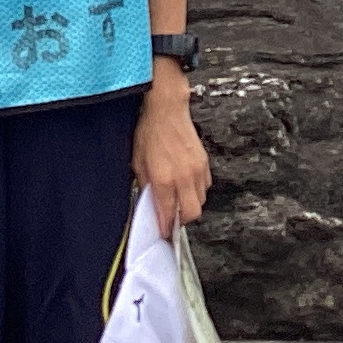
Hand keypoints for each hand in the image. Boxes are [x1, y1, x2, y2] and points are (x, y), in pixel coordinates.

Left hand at [134, 67, 209, 234]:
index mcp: (164, 180)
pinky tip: (186, 185)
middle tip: (172, 219)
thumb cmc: (150, 132)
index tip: (163, 232)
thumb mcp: (137, 161)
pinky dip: (197, 191)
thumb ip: (145, 185)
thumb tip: (149, 201)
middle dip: (181, 221)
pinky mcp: (204, 163)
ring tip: (178, 200)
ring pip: (200, 201)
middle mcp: (183, 177)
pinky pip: (205, 186)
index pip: (168, 215)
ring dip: (189, 205)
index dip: (165, 228)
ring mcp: (196, 170)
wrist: (167, 110)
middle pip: (191, 214)